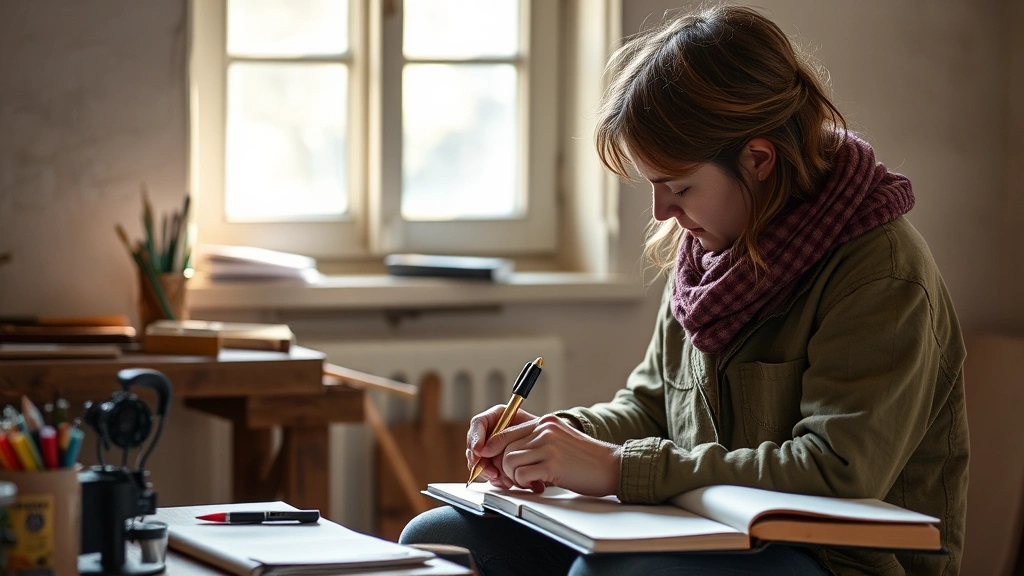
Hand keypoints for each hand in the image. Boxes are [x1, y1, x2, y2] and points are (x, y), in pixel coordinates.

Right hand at [466, 404, 539, 482]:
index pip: (478, 423)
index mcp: (497, 417)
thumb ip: (508, 434)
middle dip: (480, 461)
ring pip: (479, 461)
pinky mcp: (495, 463)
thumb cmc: (542, 433)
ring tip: (501, 478)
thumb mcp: (529, 429)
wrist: (552, 448)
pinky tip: (504, 482)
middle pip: (474, 445)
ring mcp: (492, 449)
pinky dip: (495, 479)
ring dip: (488, 472)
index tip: (479, 451)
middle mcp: (491, 433)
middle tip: (490, 471)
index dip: (475, 438)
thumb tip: (486, 448)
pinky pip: (487, 472)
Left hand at [478, 415, 621, 496]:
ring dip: (514, 476)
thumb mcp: (559, 442)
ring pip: (509, 461)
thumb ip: (536, 442)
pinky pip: (521, 474)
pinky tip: (538, 485)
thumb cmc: (585, 460)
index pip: (506, 431)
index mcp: (545, 422)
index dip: (493, 448)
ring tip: (529, 481)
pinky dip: (524, 483)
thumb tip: (507, 456)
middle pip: (504, 447)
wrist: (611, 467)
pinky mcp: (553, 463)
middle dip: (504, 466)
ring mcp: (549, 445)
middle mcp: (545, 429)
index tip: (488, 460)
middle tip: (515, 478)